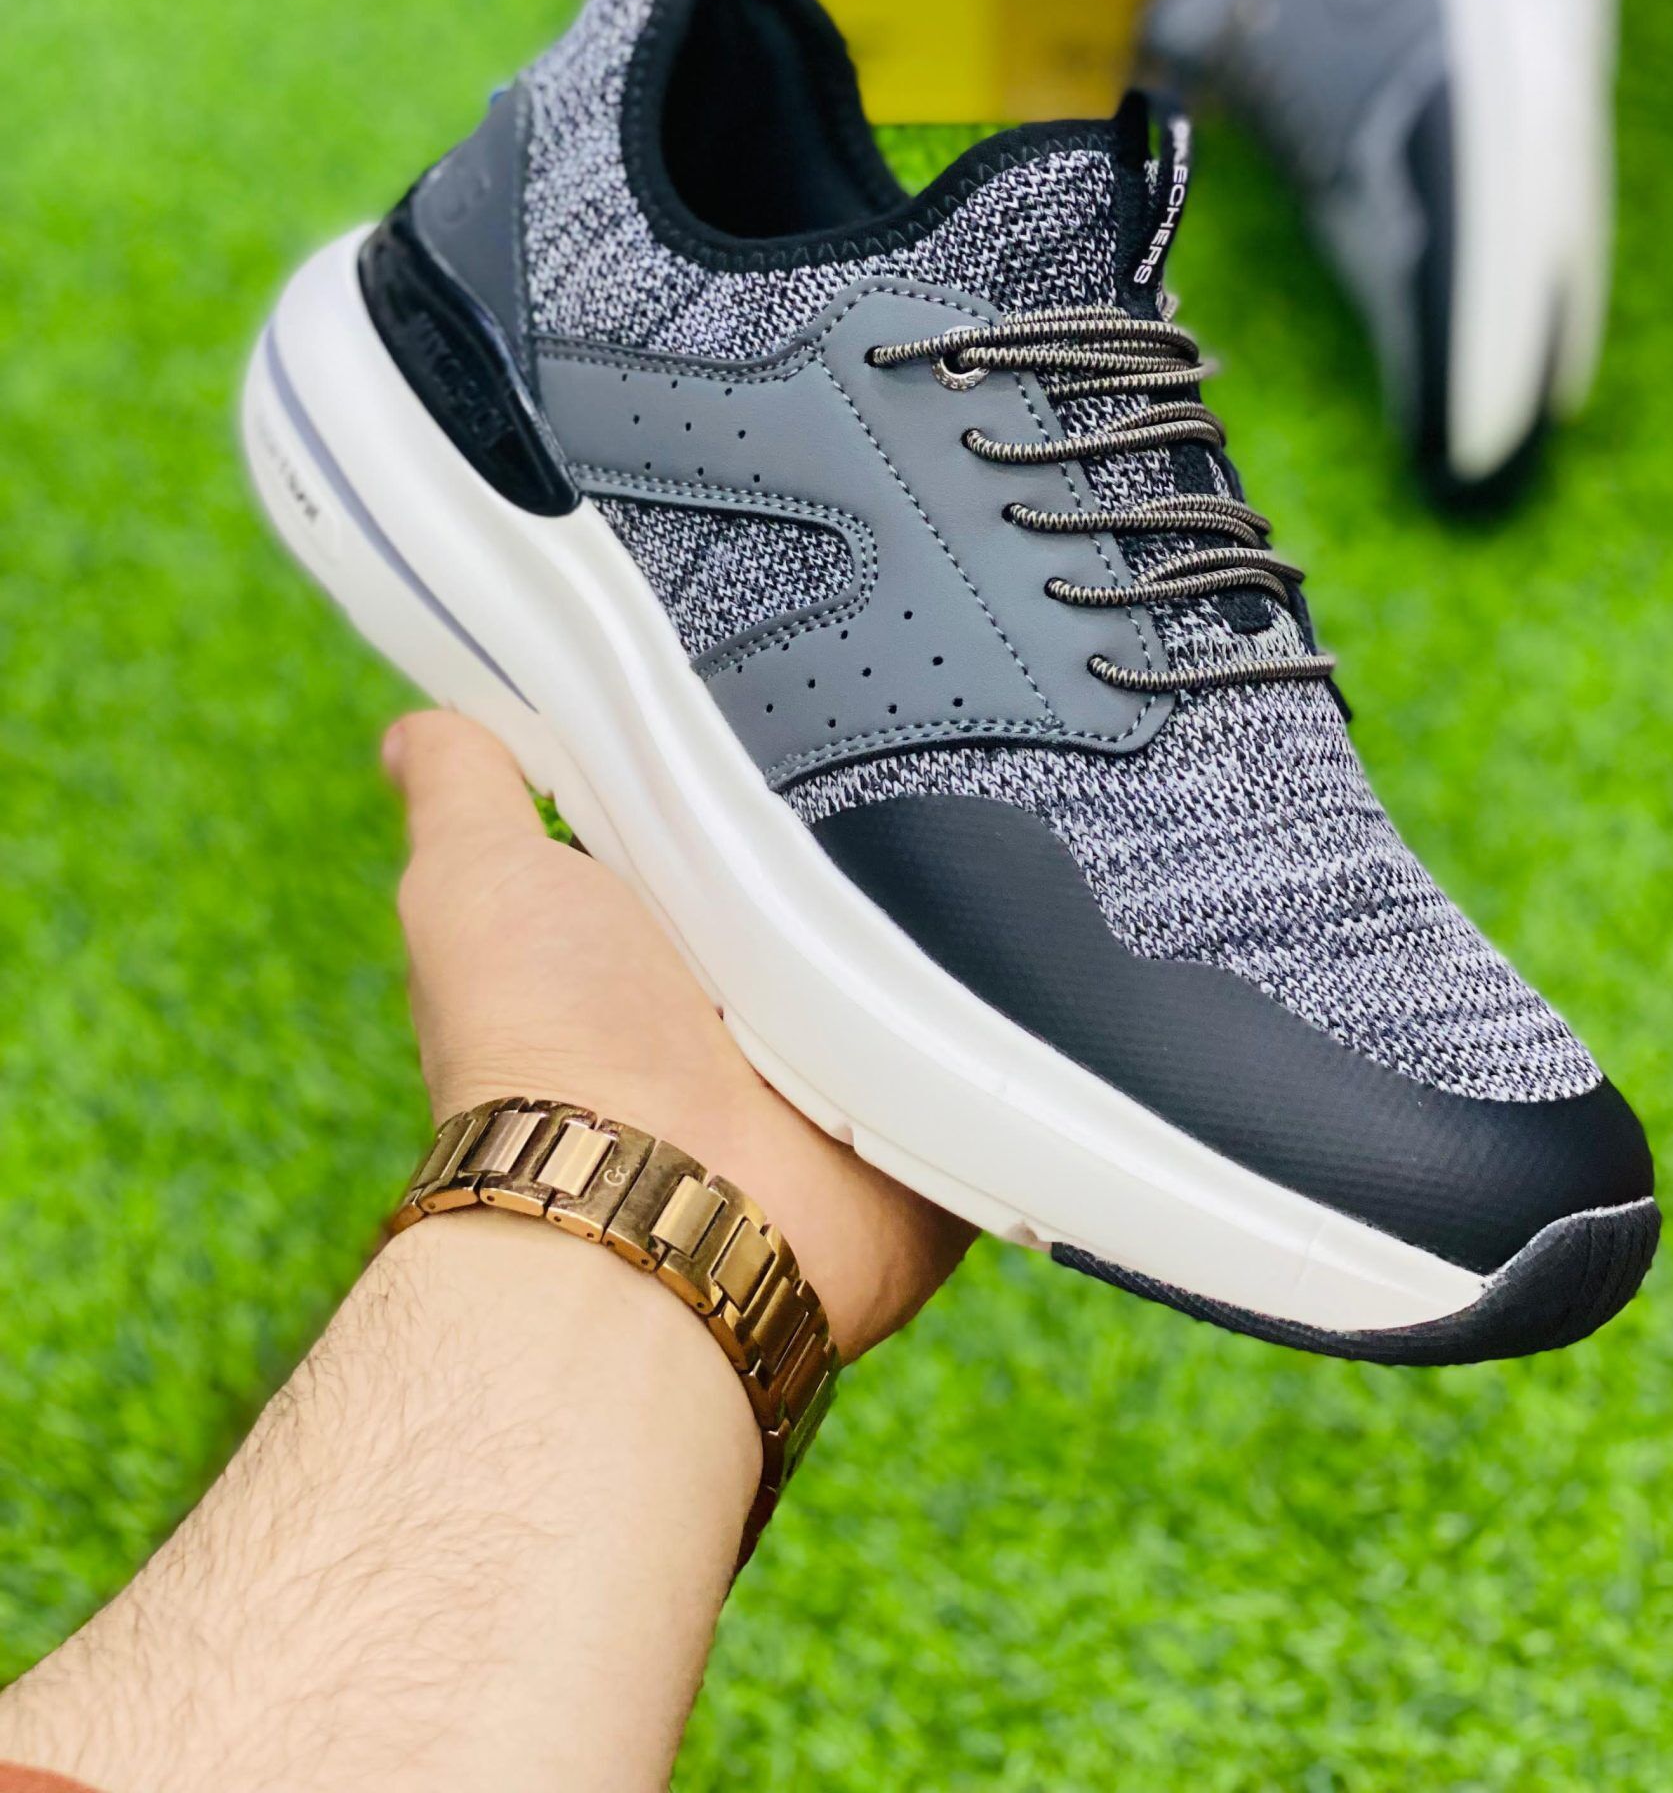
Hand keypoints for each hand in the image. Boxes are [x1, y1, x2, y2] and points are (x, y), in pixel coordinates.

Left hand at [385, 709, 972, 1358]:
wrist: (656, 1211)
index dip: (742, 763)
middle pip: (830, 882)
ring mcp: (840, 1070)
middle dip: (862, 826)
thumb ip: (466, 795)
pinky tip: (1037, 925)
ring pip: (921, 955)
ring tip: (995, 812)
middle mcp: (742, 1008)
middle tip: (905, 737)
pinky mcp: (924, 1124)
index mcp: (650, 944)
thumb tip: (421, 725)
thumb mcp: (476, 885)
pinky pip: (994, 1046)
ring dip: (941, 911)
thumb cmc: (546, 1046)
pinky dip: (1004, 1005)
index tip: (790, 674)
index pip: (716, 826)